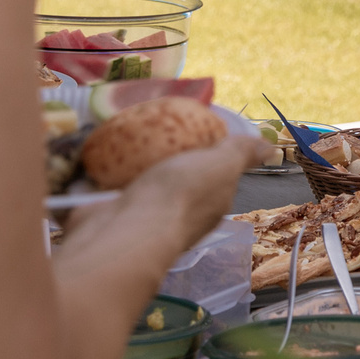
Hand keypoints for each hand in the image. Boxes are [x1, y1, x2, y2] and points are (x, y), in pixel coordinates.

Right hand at [71, 132, 267, 253]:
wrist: (123, 232)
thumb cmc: (179, 195)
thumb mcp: (221, 165)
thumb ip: (241, 154)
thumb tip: (271, 148)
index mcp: (207, 205)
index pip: (211, 175)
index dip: (204, 153)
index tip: (186, 128)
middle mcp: (174, 216)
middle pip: (170, 178)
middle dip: (160, 157)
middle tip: (146, 126)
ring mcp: (136, 219)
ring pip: (131, 184)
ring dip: (122, 163)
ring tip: (115, 132)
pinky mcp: (102, 217)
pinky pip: (97, 190)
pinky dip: (92, 173)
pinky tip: (88, 150)